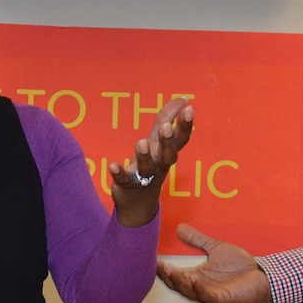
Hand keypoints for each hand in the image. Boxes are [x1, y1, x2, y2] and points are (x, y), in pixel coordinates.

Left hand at [108, 97, 194, 227]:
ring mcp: (144, 176)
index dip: (185, 125)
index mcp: (167, 153)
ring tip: (141, 143)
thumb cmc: (151, 166)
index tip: (189, 109)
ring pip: (147, 167)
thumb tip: (183, 99)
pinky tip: (113, 165)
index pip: (181, 139)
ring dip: (145, 156)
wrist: (138, 204)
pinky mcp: (128, 185)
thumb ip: (167, 119)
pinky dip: (119, 173)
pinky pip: (124, 179)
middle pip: (168, 155)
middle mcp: (159, 165)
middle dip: (168, 142)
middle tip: (166, 127)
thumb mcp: (158, 142)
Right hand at [156, 223, 273, 302]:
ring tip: (173, 272)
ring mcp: (210, 295)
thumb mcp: (215, 248)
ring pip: (189, 292)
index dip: (163, 269)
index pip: (174, 274)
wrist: (262, 275)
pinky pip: (207, 296)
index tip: (153, 258)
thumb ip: (197, 240)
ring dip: (180, 283)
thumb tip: (179, 228)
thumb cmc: (240, 265)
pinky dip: (199, 289)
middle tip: (160, 266)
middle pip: (177, 285)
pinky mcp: (222, 300)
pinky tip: (194, 279)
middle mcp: (200, 288)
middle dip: (168, 277)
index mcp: (196, 277)